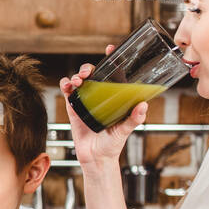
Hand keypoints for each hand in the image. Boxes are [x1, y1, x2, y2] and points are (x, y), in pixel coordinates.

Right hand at [59, 44, 147, 168]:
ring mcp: (85, 102)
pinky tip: (67, 85)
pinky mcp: (73, 109)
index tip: (110, 49)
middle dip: (88, 68)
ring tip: (78, 81)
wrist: (96, 159)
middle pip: (93, 75)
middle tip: (88, 73)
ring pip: (79, 81)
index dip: (110, 60)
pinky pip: (68, 93)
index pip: (113, 74)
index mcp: (113, 98)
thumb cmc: (112, 145)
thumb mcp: (125, 131)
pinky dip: (66, 86)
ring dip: (76, 76)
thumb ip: (134, 119)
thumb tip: (143, 104)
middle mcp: (99, 97)